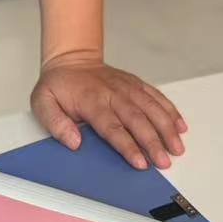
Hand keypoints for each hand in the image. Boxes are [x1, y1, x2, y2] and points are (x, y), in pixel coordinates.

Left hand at [31, 52, 187, 169]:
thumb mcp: (43, 102)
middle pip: (138, 120)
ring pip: (152, 108)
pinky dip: (170, 110)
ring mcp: (127, 88)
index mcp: (92, 101)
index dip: (128, 146)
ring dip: (167, 128)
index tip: (140, 162)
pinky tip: (180, 126)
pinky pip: (156, 97)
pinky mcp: (136, 84)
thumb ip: (56, 123)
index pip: (113, 127)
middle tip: (165, 161)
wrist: (72, 59)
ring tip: (178, 147)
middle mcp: (114, 94)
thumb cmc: (59, 85)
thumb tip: (73, 141)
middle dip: (154, 142)